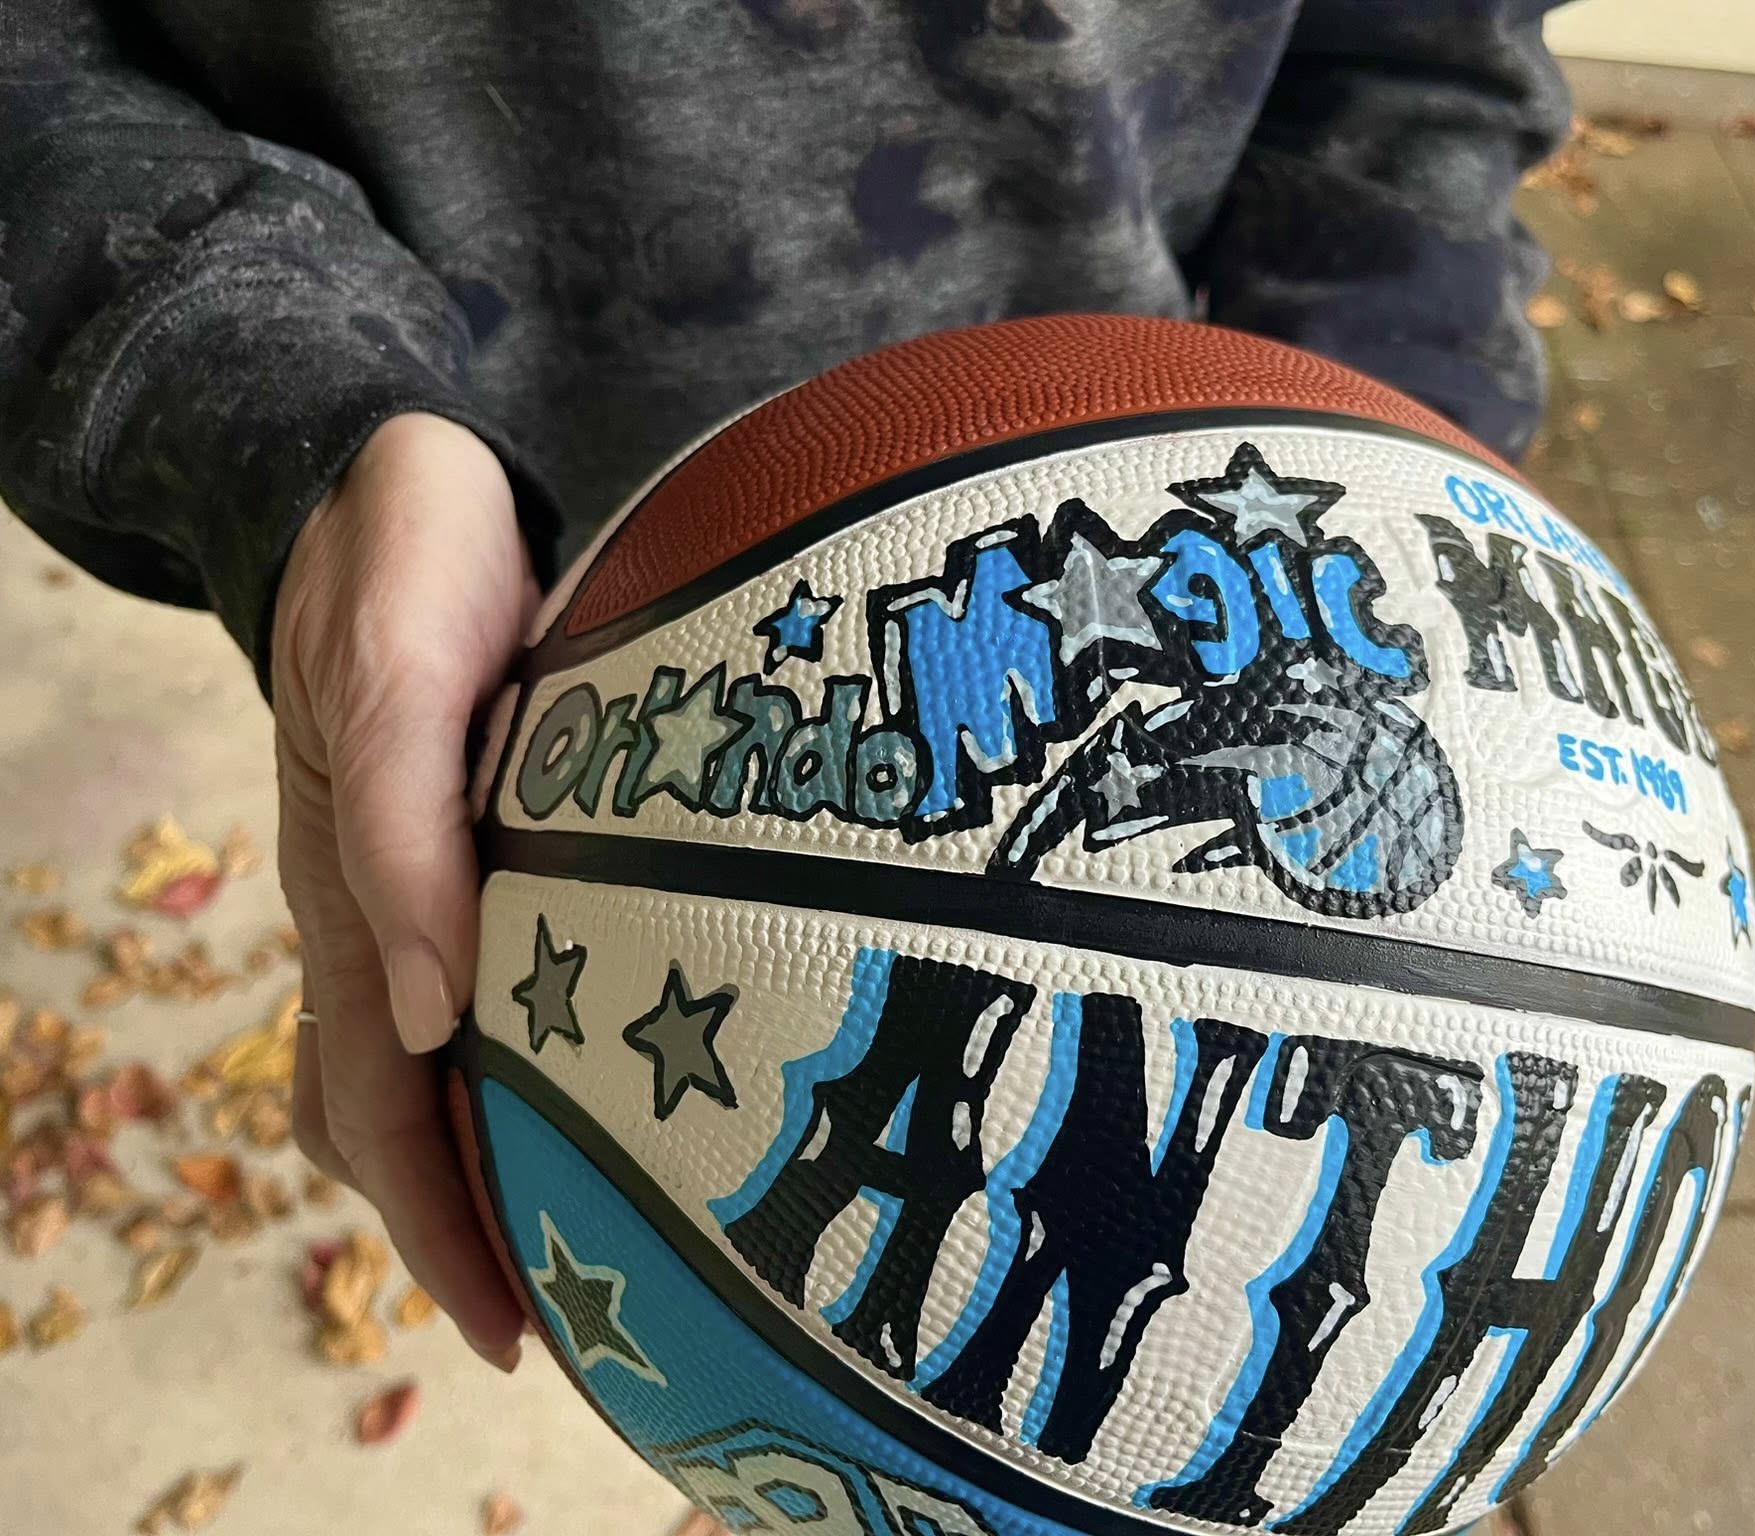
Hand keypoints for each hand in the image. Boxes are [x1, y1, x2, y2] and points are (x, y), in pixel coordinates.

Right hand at [273, 412, 535, 1370]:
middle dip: (468, 1227)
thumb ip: (409, 829)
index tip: (514, 1332)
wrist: (384, 480)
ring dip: (488, 1158)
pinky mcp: (457, 845)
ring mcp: (409, 887)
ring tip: (586, 1232)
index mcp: (352, 899)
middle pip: (395, 1117)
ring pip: (425, 1066)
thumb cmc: (404, 565)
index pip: (380, 1109)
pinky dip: (516, 1062)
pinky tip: (594, 1077)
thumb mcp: (407, 672)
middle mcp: (376, 916)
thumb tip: (432, 1015)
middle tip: (570, 1320)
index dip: (436, 1229)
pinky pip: (465, 988)